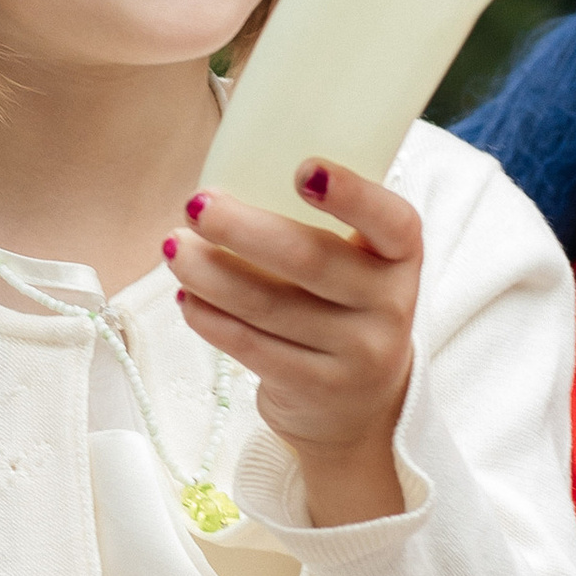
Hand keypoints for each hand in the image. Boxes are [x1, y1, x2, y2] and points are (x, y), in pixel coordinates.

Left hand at [168, 159, 420, 527]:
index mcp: (401, 256)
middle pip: (310, 259)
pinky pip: (250, 346)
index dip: (352, 194)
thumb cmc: (342, 306)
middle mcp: (389, 305)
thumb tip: (229, 181)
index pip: (391, 221)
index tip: (303, 169)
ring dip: (209, 272)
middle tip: (197, 204)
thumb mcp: (357, 264)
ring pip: (267, 305)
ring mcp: (355, 353)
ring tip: (174, 247)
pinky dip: (209, 317)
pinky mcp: (315, 387)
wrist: (360, 407)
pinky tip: (187, 296)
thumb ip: (317, 222)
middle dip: (242, 228)